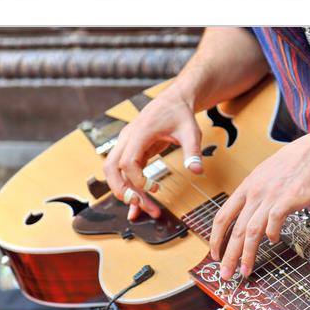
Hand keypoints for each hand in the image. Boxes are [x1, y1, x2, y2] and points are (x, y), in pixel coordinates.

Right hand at [103, 89, 203, 219]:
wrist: (174, 101)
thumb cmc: (181, 114)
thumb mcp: (191, 132)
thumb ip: (193, 152)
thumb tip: (197, 170)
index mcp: (139, 132)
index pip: (127, 161)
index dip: (137, 179)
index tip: (155, 188)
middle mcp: (127, 138)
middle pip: (111, 168)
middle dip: (122, 189)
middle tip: (140, 205)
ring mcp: (126, 144)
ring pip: (114, 172)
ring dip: (124, 191)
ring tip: (143, 208)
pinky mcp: (131, 151)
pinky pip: (124, 172)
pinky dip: (129, 187)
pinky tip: (139, 202)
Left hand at [209, 133, 309, 279]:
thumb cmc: (295, 164)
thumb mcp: (266, 175)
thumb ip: (256, 193)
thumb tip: (249, 213)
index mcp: (246, 187)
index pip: (222, 216)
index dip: (216, 238)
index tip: (215, 254)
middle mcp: (254, 193)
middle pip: (234, 229)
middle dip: (227, 255)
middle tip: (224, 274)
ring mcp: (270, 197)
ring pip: (250, 231)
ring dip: (246, 254)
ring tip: (245, 271)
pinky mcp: (286, 201)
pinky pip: (273, 223)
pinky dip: (271, 236)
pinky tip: (273, 242)